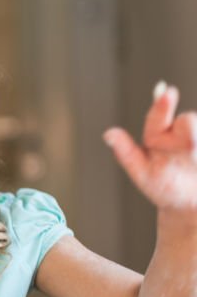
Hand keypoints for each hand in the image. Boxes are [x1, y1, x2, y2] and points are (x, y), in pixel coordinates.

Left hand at [104, 82, 196, 212]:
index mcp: (158, 134)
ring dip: (196, 141)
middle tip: (191, 149)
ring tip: (194, 162)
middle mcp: (182, 131)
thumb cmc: (164, 188)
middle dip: (191, 130)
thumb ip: (127, 152)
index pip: (159, 116)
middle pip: (189, 120)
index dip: (162, 105)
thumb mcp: (142, 173)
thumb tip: (108, 133)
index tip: (167, 92)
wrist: (190, 203)